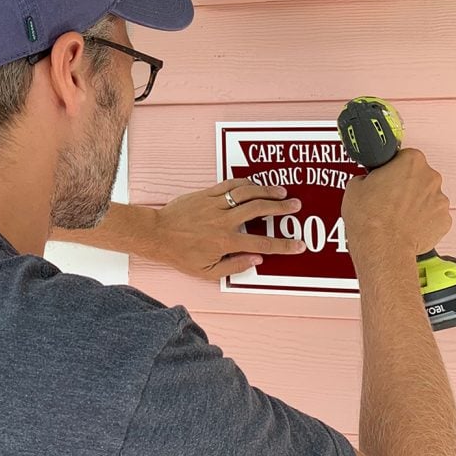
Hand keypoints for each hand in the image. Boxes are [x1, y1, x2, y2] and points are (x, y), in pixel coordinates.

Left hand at [149, 180, 304, 279]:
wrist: (157, 234)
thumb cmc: (180, 254)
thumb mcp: (206, 272)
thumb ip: (234, 266)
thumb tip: (256, 260)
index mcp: (225, 241)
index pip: (262, 244)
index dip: (284, 245)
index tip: (299, 245)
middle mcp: (223, 220)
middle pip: (259, 210)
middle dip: (281, 208)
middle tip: (296, 206)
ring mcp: (214, 204)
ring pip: (246, 193)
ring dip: (267, 191)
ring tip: (281, 192)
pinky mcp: (206, 193)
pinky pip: (230, 184)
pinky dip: (246, 183)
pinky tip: (257, 184)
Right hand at [342, 148, 452, 262]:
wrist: (381, 247)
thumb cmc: (370, 218)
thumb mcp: (355, 186)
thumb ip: (368, 177)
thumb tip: (370, 181)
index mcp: (411, 161)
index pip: (404, 156)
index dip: (392, 168)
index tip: (387, 176)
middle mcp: (431, 177)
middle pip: (419, 176)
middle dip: (405, 185)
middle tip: (387, 198)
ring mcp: (440, 200)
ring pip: (427, 197)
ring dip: (414, 204)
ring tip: (395, 216)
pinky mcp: (444, 221)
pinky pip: (433, 217)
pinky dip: (422, 221)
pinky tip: (406, 226)